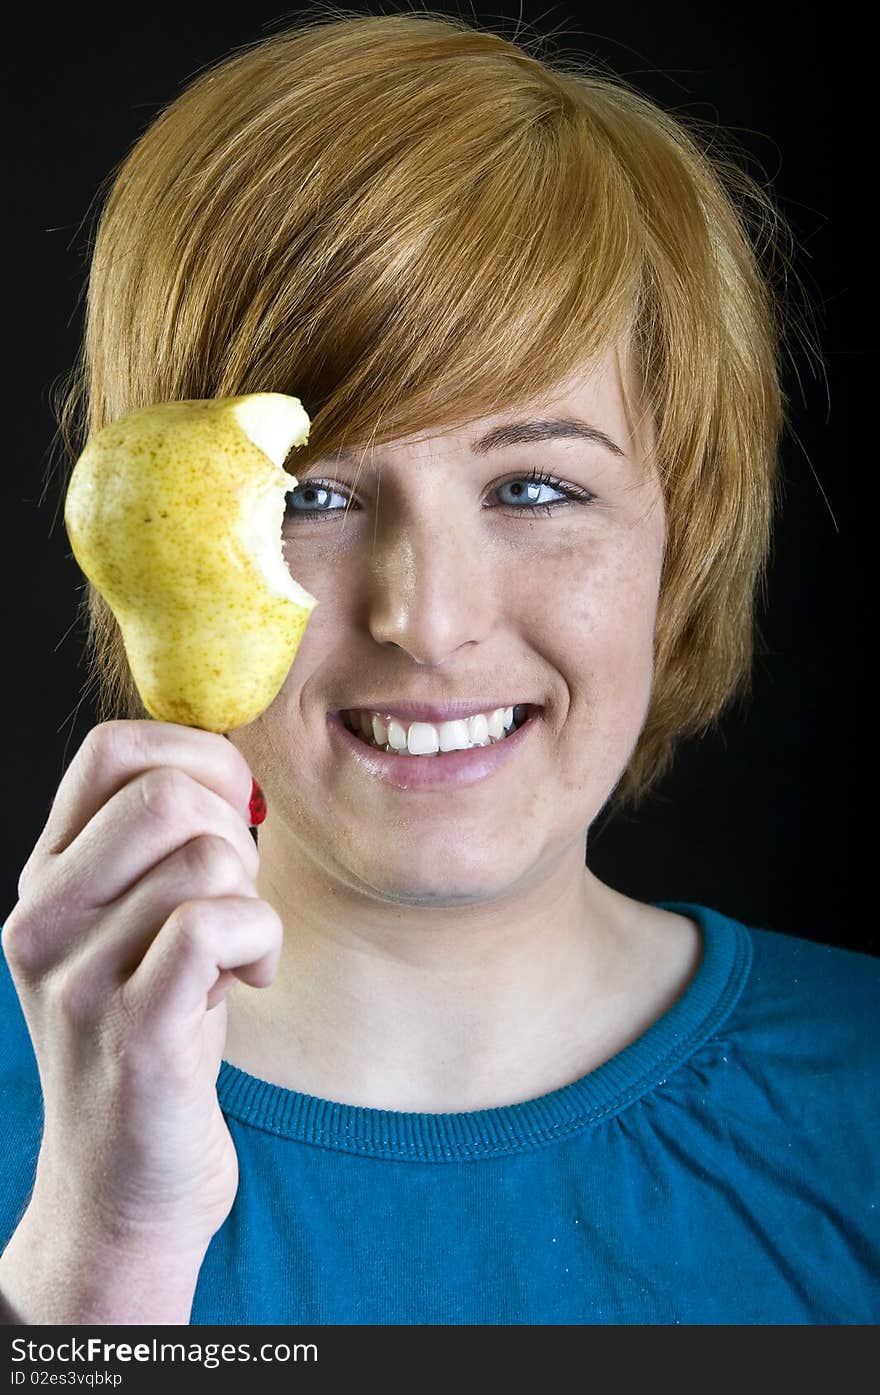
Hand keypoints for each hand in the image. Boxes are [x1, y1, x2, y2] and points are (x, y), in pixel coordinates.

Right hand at [2, 720, 281, 1257]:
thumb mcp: (135, 929)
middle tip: (238, 896)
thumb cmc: (155, 1037)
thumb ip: (161, 850)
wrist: (124, 1186)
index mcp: (46, 880)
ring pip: (206, 861)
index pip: (113, 749)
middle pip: (165, 794)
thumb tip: (232, 768)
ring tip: (238, 955)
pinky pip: (216, 925)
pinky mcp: (132, 1031)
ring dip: (254, 900)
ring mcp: (79, 977)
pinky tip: (250, 981)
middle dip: (234, 833)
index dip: (199, 757)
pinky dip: (262, 941)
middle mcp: (43, 919)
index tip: (234, 816)